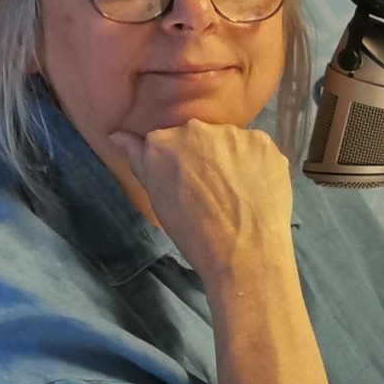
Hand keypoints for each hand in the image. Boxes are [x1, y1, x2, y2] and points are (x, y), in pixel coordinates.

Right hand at [108, 122, 294, 280]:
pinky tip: (255, 189)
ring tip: (237, 192)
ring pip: (230, 141)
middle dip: (204, 157)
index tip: (187, 185)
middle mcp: (196, 130)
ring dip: (231, 159)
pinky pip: (257, 148)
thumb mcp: (158, 198)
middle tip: (213, 191)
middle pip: (199, 136)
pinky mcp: (265, 143)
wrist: (245, 254)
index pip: (166, 141)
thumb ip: (138, 159)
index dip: (178, 164)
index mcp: (163, 142)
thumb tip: (118, 134)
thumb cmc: (195, 233)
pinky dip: (256, 164)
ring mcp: (234, 134)